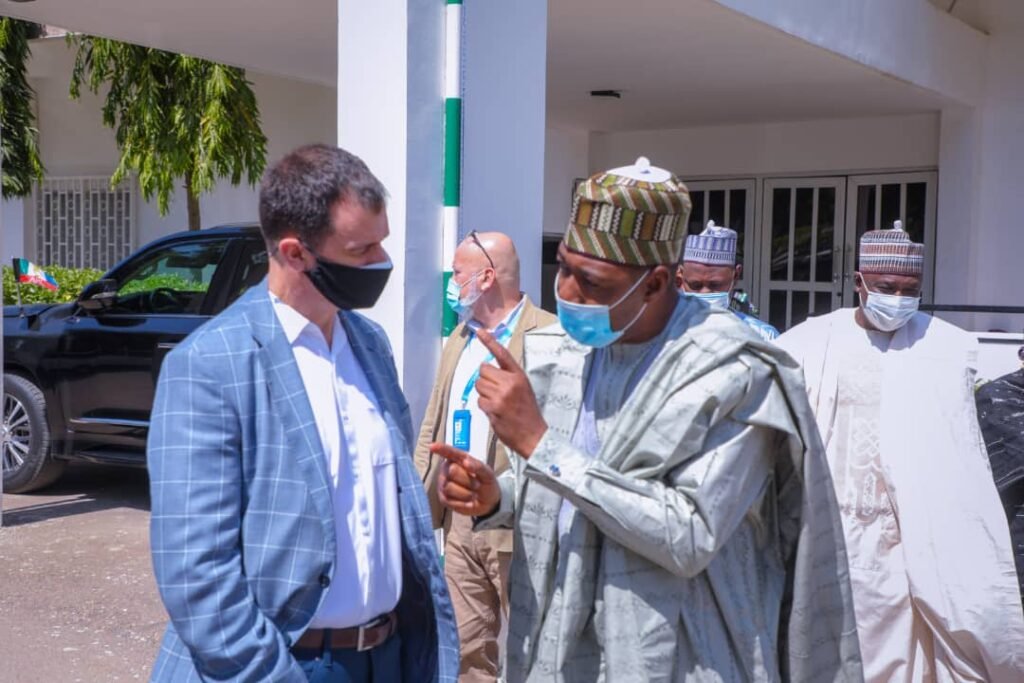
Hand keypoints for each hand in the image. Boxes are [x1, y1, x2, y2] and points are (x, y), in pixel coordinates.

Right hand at [432, 443, 500, 517]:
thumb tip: (466, 462)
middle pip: (452, 471)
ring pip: (449, 487)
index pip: (449, 452)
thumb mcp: (487, 474)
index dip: (441, 449)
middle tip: (477, 484)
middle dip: (467, 480)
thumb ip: (477, 466)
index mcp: (459, 459)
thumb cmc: (486, 483)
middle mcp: (447, 470)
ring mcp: (443, 484)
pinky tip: (468, 501)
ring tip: (472, 493)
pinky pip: (449, 501)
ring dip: (466, 493)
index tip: (432, 446)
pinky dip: (462, 503)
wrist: (488, 502)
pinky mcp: (443, 498)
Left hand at [475, 329, 547, 457]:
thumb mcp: (523, 389)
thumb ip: (508, 378)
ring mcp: (501, 395)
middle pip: (483, 371)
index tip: (480, 331)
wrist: (533, 435)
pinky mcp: (493, 407)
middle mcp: (510, 382)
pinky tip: (496, 412)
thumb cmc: (527, 413)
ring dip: (483, 394)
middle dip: (485, 380)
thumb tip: (487, 371)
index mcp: (519, 376)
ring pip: (479, 385)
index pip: (502, 354)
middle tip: (495, 392)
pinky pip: (479, 401)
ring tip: (497, 403)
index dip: (489, 342)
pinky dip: (484, 406)